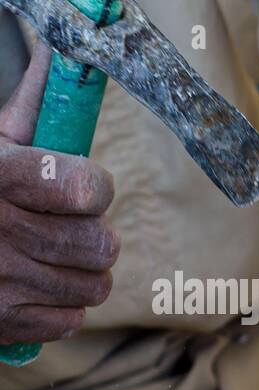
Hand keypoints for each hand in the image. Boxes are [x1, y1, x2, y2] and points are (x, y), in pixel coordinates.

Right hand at [0, 45, 118, 346]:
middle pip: (102, 245)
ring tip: (56, 256)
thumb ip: (33, 106)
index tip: (84, 189)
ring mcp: (0, 280)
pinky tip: (37, 285)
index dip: (96, 190)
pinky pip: (71, 321)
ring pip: (95, 286)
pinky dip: (63, 306)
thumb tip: (65, 53)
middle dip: (96, 236)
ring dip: (85, 273)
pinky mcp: (2, 321)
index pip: (88, 190)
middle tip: (72, 227)